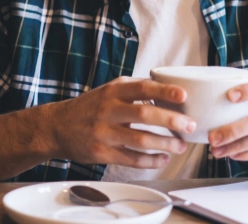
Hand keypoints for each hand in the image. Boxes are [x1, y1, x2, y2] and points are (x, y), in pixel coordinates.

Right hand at [45, 77, 196, 168]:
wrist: (57, 127)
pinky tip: (162, 159)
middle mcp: (108, 109)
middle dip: (171, 120)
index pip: (142, 87)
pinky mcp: (101, 152)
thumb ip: (134, 89)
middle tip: (190, 125)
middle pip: (144, 114)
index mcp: (112, 91)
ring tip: (180, 146)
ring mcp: (104, 132)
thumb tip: (168, 89)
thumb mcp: (108, 90)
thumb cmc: (89, 108)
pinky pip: (130, 159)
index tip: (183, 95)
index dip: (164, 91)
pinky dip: (150, 161)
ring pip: (140, 139)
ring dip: (164, 144)